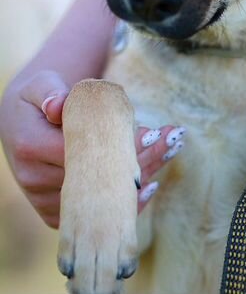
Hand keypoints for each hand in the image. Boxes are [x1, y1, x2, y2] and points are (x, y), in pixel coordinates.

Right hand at [0, 70, 184, 227]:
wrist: (20, 122)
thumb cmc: (36, 99)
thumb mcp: (40, 85)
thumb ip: (49, 91)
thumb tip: (57, 105)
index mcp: (31, 146)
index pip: (84, 150)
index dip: (120, 144)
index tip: (152, 134)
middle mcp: (35, 178)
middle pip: (98, 176)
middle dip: (140, 158)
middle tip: (172, 140)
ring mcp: (44, 199)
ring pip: (100, 196)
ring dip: (139, 175)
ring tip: (169, 152)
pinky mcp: (53, 212)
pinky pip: (90, 213)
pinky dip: (122, 201)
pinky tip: (149, 186)